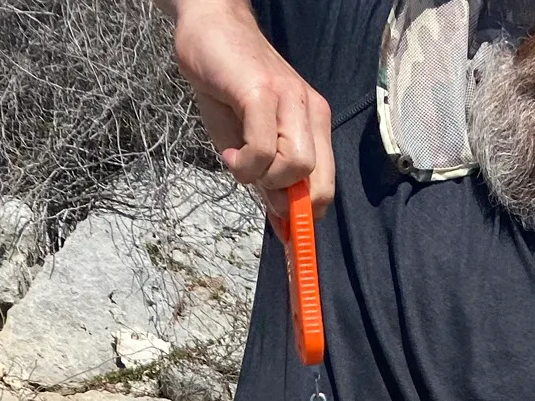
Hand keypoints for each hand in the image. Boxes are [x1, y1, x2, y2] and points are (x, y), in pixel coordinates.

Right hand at [172, 0, 334, 221]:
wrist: (208, 29)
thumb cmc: (227, 87)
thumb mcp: (248, 143)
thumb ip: (269, 180)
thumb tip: (283, 225)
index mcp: (313, 125)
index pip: (326, 186)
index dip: (307, 218)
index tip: (287, 236)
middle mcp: (309, 111)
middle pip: (318, 184)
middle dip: (285, 199)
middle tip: (254, 182)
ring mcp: (289, 100)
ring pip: (296, 168)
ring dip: (262, 178)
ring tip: (238, 159)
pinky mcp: (263, 92)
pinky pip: (263, 150)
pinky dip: (244, 164)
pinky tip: (228, 153)